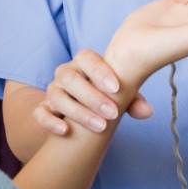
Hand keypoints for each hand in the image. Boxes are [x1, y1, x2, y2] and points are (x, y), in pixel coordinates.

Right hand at [34, 50, 154, 136]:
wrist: (84, 111)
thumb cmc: (106, 97)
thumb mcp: (120, 96)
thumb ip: (132, 100)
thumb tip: (147, 111)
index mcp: (83, 63)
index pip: (86, 57)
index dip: (99, 71)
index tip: (117, 88)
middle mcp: (65, 74)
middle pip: (69, 77)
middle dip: (92, 96)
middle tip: (113, 114)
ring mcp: (52, 91)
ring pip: (56, 96)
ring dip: (78, 112)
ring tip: (100, 126)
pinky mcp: (43, 110)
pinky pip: (40, 113)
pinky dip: (50, 121)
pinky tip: (65, 131)